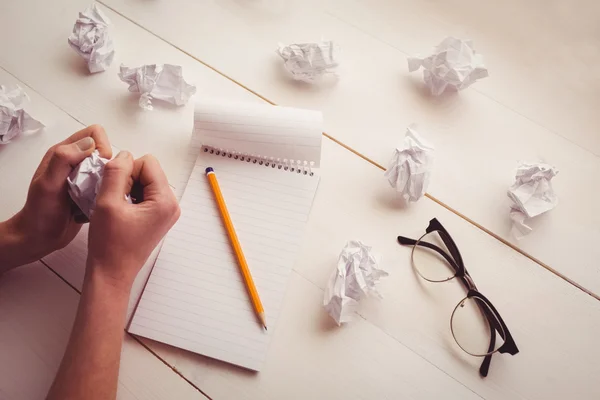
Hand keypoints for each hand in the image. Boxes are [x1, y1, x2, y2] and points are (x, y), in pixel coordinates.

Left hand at [6, 125, 111, 265]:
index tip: (100, 167)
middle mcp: (74, 162)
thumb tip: (90, 143)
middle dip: (109, 165)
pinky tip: (101, 202)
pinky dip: (109, 191)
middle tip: (102, 183)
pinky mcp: (90, 191)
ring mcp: (83, 177)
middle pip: (104, 150)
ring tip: (102, 194)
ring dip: (110, 179)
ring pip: (108, 168)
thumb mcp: (48, 184)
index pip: (94, 134)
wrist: (39, 238)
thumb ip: (64, 159)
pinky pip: (108, 184)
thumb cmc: (40, 212)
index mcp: (63, 153)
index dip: (102, 147)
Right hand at [86, 152, 179, 290]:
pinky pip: (145, 194)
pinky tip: (120, 212)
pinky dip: (130, 197)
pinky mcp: (158, 216)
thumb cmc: (110, 244)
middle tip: (115, 200)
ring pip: (145, 181)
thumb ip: (116, 172)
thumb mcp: (107, 202)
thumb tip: (123, 154)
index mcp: (165, 201)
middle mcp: (172, 205)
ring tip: (117, 207)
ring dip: (127, 188)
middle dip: (128, 179)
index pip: (148, 162)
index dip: (126, 170)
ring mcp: (166, 211)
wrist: (111, 273)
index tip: (115, 190)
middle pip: (149, 170)